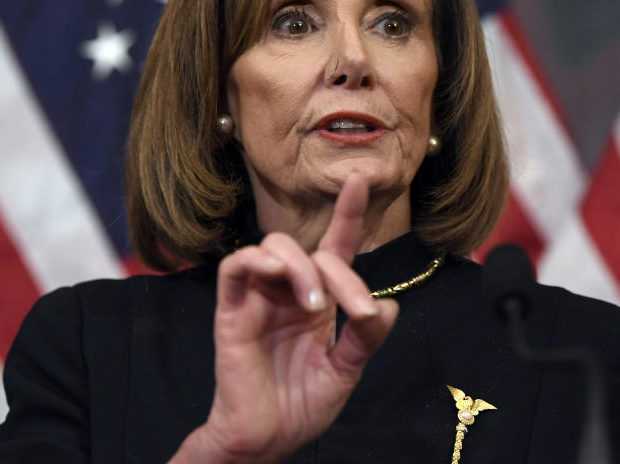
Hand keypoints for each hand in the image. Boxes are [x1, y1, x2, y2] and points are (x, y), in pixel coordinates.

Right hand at [175, 173, 398, 463]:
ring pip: (273, 247)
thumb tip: (388, 306)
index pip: (334, 248)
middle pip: (310, 249)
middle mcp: (289, 292)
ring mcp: (258, 298)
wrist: (267, 439)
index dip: (347, 215)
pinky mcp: (231, 310)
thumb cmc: (301, 405)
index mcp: (317, 301)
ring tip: (315, 305)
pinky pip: (235, 267)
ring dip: (302, 267)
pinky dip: (256, 261)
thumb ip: (364, 340)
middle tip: (355, 309)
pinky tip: (277, 275)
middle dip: (341, 274)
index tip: (361, 181)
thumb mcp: (345, 372)